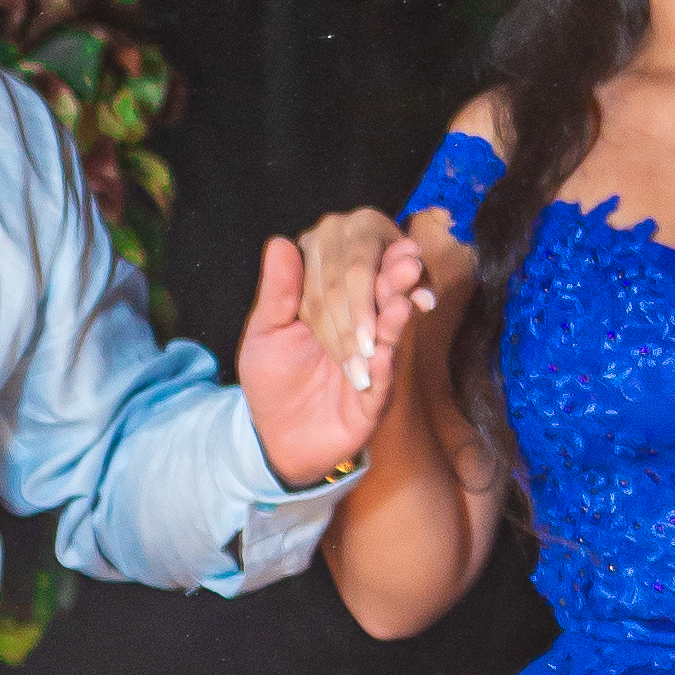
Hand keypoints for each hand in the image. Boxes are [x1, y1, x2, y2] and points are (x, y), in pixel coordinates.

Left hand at [236, 211, 433, 485]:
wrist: (278, 438)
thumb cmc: (273, 378)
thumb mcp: (266, 331)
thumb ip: (278, 291)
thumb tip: (281, 241)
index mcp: (336, 303)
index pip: (352, 271)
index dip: (365, 257)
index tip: (374, 236)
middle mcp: (363, 325)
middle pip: (383, 294)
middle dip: (393, 278)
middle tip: (408, 261)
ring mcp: (373, 359)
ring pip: (391, 331)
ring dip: (398, 314)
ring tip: (406, 298)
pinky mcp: (376, 397)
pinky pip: (384, 377)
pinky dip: (383, 363)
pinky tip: (383, 352)